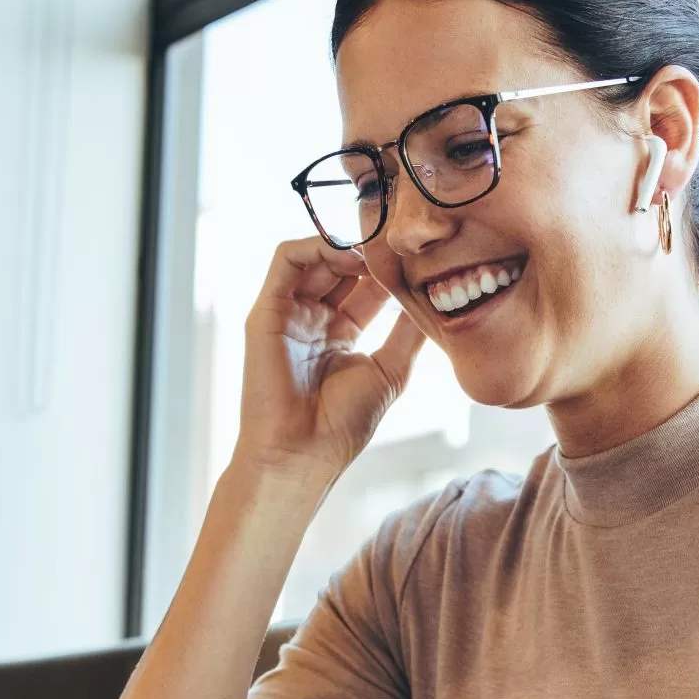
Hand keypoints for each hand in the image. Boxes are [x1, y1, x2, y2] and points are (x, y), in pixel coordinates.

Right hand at [233, 239, 424, 482]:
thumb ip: (407, 331)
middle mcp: (311, 318)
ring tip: (373, 253)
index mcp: (339, 333)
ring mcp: (287, 313)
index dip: (388, 268)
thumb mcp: (390, 370)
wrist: (301, 454)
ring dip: (344, 244)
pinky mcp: (266, 311)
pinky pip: (285, 260)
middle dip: (368, 251)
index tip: (415, 260)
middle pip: (340, 265)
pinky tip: (346, 255)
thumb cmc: (342, 424)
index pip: (364, 284)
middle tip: (395, 248)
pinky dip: (314, 245)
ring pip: (313, 255)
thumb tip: (433, 296)